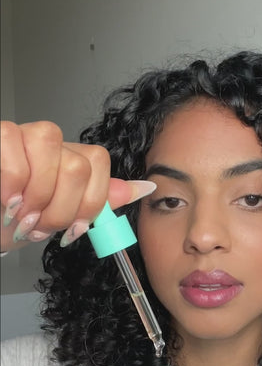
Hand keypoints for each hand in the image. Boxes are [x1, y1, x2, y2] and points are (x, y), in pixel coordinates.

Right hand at [0, 120, 154, 252]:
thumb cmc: (17, 222)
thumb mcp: (62, 218)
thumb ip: (100, 201)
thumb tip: (144, 188)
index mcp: (68, 158)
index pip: (99, 163)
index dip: (89, 203)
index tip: (71, 230)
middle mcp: (48, 143)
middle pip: (78, 166)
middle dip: (59, 210)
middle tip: (38, 226)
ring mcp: (22, 135)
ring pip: (51, 150)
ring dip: (35, 197)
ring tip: (19, 216)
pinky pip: (12, 146)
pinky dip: (10, 182)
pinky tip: (6, 201)